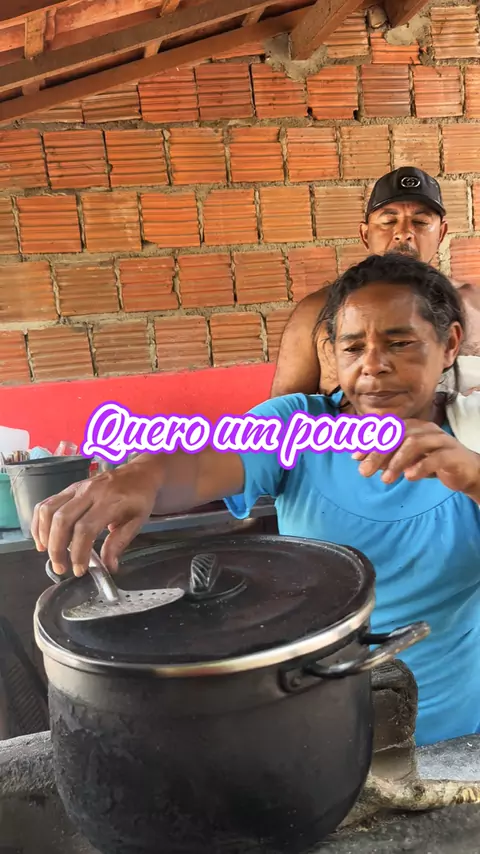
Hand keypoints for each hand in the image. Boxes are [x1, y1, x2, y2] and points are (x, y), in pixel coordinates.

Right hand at [31, 461, 158, 576]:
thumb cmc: (139, 498)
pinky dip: (39, 522)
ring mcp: (76, 488)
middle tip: (61, 567)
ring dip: (44, 535)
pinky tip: (42, 539)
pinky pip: (46, 503)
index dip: (78, 552)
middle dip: (57, 548)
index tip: (79, 570)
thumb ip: (120, 542)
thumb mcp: (137, 521)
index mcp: (110, 501)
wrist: (139, 472)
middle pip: (62, 520)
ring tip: (49, 554)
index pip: (85, 528)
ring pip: (49, 510)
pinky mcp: (69, 488)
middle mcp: (90, 492)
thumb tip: (108, 566)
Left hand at [352, 419, 479, 496]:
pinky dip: (420, 466)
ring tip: (384, 480)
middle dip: (377, 452)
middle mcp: (426, 429)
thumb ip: (387, 458)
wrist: (467, 472)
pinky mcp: (452, 455)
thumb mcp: (407, 460)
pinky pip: (435, 458)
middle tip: (363, 471)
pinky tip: (408, 477)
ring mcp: (440, 440)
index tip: (354, 456)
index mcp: (414, 426)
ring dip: (396, 462)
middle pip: (398, 434)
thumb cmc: (433, 463)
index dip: (369, 440)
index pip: (387, 429)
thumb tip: (362, 461)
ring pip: (414, 444)